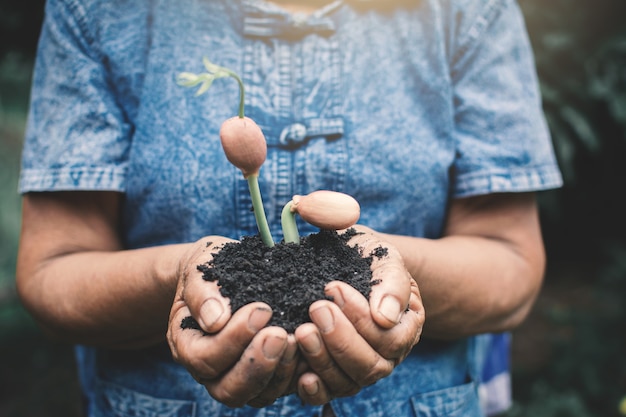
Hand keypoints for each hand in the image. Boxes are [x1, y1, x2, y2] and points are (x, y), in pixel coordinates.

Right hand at [166, 237, 298, 407]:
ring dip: (280, 371)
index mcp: (188, 345)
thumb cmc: (214, 268)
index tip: (261, 310)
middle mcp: (210, 371)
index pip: (205, 358)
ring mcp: (240, 377)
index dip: (233, 339)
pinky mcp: (269, 376)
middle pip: (229, 389)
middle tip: (281, 334)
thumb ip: (202, 291)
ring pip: (258, 395)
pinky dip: (298, 373)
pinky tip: (312, 348)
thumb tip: (214, 318)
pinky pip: (283, 389)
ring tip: (297, 340)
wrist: (231, 271)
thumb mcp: (202, 268)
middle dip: (257, 364)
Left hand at [294, 226, 423, 404]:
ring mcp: (359, 369)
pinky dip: (314, 390)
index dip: (361, 318)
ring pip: (348, 383)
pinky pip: (326, 394)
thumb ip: (392, 282)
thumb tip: (385, 316)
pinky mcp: (332, 376)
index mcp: (405, 327)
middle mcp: (387, 355)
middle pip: (371, 366)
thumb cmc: (366, 257)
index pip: (391, 339)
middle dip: (341, 339)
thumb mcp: (384, 257)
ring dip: (323, 359)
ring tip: (302, 331)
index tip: (333, 287)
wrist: (345, 257)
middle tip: (316, 308)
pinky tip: (301, 376)